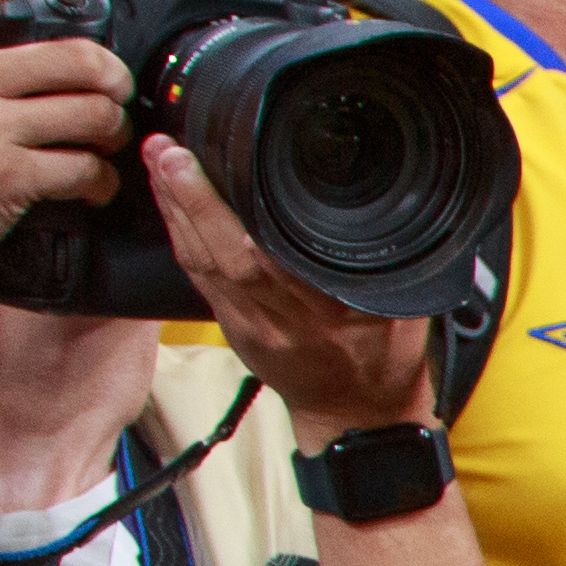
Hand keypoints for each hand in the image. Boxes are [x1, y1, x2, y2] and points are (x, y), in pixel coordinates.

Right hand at [0, 0, 139, 310]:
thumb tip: (32, 39)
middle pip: (76, 55)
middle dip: (114, 80)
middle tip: (115, 97)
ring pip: (91, 112)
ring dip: (114, 132)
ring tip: (104, 145)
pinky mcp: (1, 176)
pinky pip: (83, 167)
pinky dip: (101, 180)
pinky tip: (91, 186)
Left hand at [142, 137, 432, 436]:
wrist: (356, 415)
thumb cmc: (385, 356)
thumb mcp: (407, 306)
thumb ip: (392, 257)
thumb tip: (399, 196)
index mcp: (330, 311)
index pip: (269, 255)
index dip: (225, 211)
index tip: (207, 162)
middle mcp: (283, 316)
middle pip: (222, 254)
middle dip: (190, 200)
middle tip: (167, 150)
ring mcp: (251, 322)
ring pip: (201, 261)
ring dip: (175, 208)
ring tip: (158, 158)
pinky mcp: (232, 324)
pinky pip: (197, 275)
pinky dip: (179, 233)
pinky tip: (168, 199)